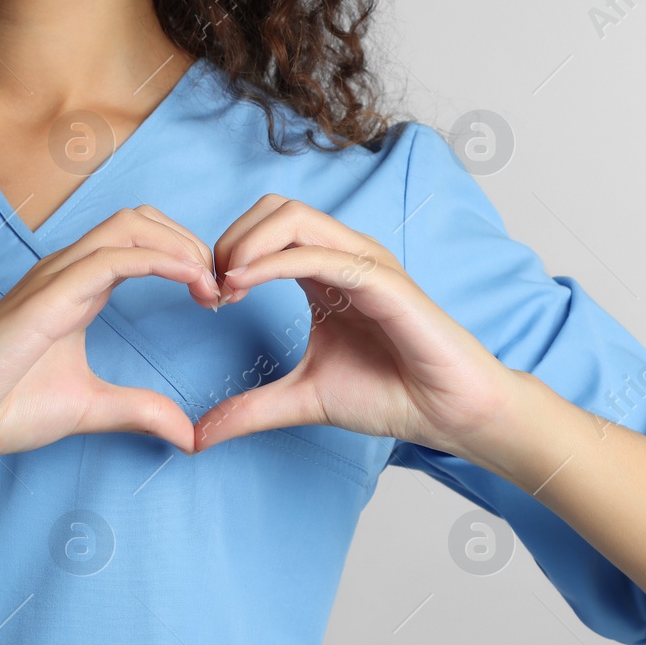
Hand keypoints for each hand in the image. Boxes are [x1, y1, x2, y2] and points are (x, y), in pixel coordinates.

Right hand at [0, 206, 221, 465]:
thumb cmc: (1, 409)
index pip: (139, 241)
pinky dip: (159, 261)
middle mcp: (65, 272)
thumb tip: (188, 435)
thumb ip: (139, 412)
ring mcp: (53, 279)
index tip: (216, 298)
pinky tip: (189, 284)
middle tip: (221, 288)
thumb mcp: (91, 409)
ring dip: (181, 246)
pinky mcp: (46, 297)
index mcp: (75, 289)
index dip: (185, 258)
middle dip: (190, 243)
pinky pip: (111, 258)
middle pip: (140, 219)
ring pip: (129, 225)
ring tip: (211, 286)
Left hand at [191, 195, 518, 459]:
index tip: (207, 299)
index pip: (266, 227)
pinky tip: (244, 286)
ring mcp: (364, 263)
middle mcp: (344, 256)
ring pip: (293, 217)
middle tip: (210, 288)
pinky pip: (322, 255)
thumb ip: (250, 409)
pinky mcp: (383, 281)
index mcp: (324, 271)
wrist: (448, 413)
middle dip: (230, 239)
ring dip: (247, 244)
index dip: (226, 253)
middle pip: (274, 208)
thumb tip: (197, 436)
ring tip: (224, 285)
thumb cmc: (390, 394)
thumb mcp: (303, 400)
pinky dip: (275, 263)